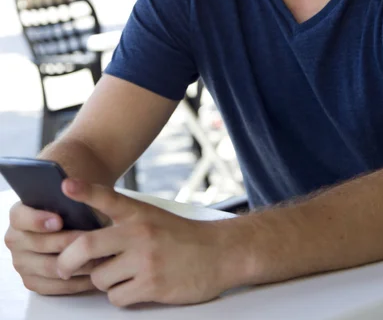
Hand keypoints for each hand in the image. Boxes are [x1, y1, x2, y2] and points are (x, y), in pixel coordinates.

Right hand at [5, 202, 97, 294]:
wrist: (73, 224)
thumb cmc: (72, 208)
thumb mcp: (69, 197)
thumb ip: (69, 194)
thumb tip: (77, 193)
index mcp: (18, 215)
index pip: (20, 217)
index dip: (38, 220)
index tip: (60, 220)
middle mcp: (15, 240)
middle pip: (39, 245)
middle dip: (67, 243)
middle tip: (91, 241)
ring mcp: (22, 263)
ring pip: (49, 268)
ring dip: (75, 264)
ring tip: (99, 257)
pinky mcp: (32, 281)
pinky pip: (53, 286)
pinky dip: (76, 282)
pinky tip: (94, 275)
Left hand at [57, 179, 237, 306]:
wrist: (219, 252)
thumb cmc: (181, 236)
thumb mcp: (153, 217)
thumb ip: (122, 224)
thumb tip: (84, 242)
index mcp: (139, 212)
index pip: (107, 197)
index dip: (84, 191)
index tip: (65, 185)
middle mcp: (140, 232)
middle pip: (87, 246)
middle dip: (67, 261)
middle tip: (63, 267)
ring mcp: (146, 259)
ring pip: (100, 278)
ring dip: (103, 281)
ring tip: (120, 274)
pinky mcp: (153, 284)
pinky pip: (117, 297)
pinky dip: (120, 295)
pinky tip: (135, 285)